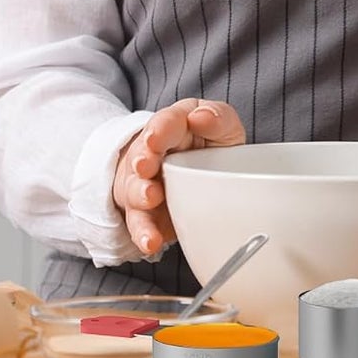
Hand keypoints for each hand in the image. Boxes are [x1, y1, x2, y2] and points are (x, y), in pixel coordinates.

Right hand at [113, 98, 244, 255]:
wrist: (198, 173)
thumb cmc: (209, 145)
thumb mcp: (223, 126)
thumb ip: (218, 118)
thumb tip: (203, 117)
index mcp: (174, 126)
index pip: (165, 122)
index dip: (159, 130)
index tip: (155, 139)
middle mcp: (152, 153)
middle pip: (141, 155)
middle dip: (142, 160)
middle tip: (145, 166)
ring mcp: (144, 183)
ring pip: (135, 190)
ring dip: (141, 195)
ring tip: (151, 198)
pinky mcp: (145, 213)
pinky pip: (140, 225)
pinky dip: (144, 234)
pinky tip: (150, 241)